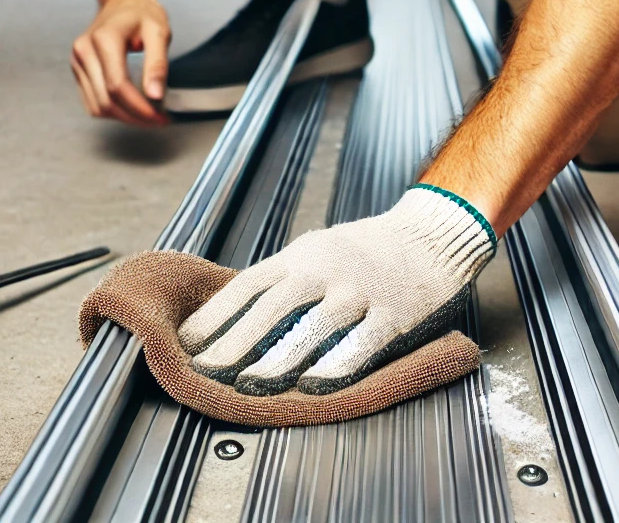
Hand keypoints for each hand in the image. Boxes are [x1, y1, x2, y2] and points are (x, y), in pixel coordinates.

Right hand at [71, 0, 170, 126]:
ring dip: (123, 117)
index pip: (118, 86)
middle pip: (106, 100)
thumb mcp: (159, 32)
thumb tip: (155, 95)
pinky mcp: (78, 70)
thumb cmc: (142, 12)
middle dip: (134, 116)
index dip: (139, 107)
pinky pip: (92, 101)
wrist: (124, 0)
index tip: (160, 117)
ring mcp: (77, 61)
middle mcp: (84, 50)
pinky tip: (132, 107)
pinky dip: (112, 110)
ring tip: (148, 115)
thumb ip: (158, 64)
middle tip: (159, 120)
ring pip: (97, 106)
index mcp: (103, 39)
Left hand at [178, 185, 495, 394]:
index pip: (248, 284)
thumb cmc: (365, 250)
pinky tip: (316, 386)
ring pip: (315, 324)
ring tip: (251, 385)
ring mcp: (361, 289)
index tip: (187, 344)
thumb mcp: (317, 252)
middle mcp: (327, 268)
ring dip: (280, 357)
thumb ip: (281, 282)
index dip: (216, 315)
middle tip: (205, 372)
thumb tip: (231, 322)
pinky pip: (363, 342)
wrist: (430, 233)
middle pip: (273, 304)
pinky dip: (338, 365)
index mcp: (302, 255)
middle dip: (235, 340)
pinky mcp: (395, 312)